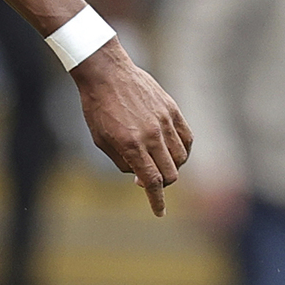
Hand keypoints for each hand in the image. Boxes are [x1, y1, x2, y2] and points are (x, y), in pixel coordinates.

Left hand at [72, 38, 192, 215]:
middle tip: (149, 180)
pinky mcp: (172, 109)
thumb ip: (122, 162)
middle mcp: (151, 135)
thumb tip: (139, 176)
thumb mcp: (101, 141)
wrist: (106, 72)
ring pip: (181, 157)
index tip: (159, 212)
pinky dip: (183, 150)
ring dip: (173, 167)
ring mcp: (164, 121)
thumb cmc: (97, 108)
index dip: (156, 200)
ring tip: (159, 163)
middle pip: (170, 173)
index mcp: (131, 145)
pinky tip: (173, 151)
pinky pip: (187, 137)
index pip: (151, 181)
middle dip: (162, 184)